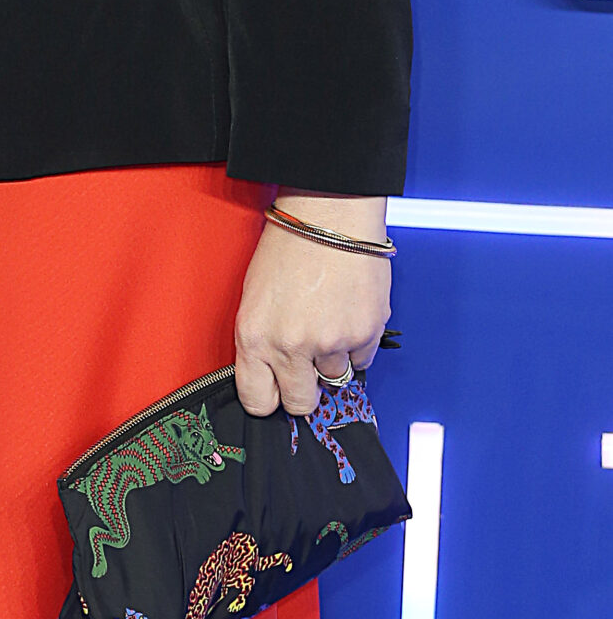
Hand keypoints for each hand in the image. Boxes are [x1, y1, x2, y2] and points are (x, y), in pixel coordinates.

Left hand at [233, 193, 391, 417]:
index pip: (257, 401)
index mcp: (255, 336)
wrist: (328, 214)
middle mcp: (290, 346)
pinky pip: (362, 360)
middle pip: (300, 404)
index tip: (275, 391)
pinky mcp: (364, 334)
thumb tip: (273, 375)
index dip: (269, 398)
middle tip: (306, 364)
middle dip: (304, 389)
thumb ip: (263, 341)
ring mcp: (330, 343)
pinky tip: (347, 312)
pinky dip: (357, 344)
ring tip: (328, 319)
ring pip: (334, 378)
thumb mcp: (256, 296)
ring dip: (333, 358)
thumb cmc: (288, 245)